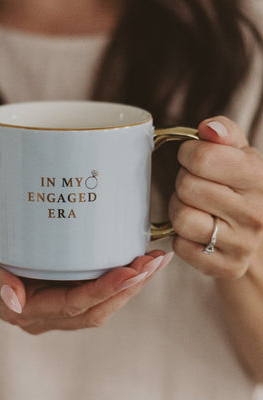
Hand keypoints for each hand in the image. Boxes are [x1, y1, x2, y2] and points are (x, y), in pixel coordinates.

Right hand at [0, 224, 172, 333]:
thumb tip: (15, 298)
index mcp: (26, 310)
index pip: (74, 307)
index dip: (106, 291)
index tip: (134, 270)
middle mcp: (46, 312)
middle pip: (96, 308)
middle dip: (129, 287)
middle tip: (155, 260)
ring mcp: (54, 302)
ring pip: (100, 303)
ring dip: (130, 284)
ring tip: (154, 259)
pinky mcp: (58, 286)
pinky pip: (93, 289)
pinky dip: (117, 277)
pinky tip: (131, 257)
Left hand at [169, 116, 262, 278]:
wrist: (255, 228)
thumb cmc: (239, 184)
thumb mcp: (238, 152)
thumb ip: (224, 132)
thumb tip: (208, 129)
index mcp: (259, 177)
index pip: (202, 157)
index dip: (188, 154)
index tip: (192, 158)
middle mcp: (255, 213)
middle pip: (187, 187)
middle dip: (183, 181)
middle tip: (194, 185)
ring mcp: (243, 244)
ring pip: (182, 218)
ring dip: (178, 209)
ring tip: (193, 206)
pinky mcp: (227, 267)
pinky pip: (181, 247)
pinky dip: (181, 237)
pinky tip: (196, 230)